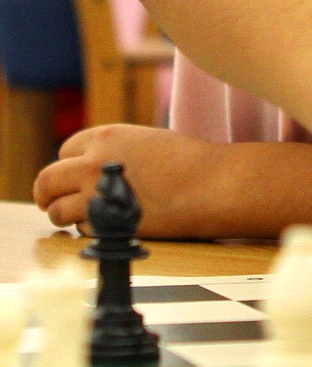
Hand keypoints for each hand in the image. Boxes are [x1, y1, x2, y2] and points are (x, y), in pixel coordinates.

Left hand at [33, 125, 217, 237]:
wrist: (208, 184)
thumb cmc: (188, 162)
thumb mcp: (144, 141)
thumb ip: (113, 151)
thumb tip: (91, 169)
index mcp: (105, 137)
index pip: (64, 151)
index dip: (67, 165)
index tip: (70, 177)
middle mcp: (92, 163)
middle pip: (47, 180)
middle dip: (46, 193)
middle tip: (49, 202)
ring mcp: (95, 195)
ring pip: (58, 211)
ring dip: (65, 216)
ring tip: (82, 218)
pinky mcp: (105, 224)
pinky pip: (83, 230)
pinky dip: (91, 230)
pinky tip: (113, 225)